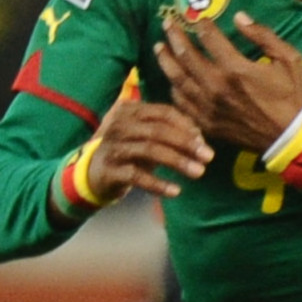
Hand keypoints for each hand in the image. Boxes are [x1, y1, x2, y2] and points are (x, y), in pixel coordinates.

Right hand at [86, 99, 211, 200]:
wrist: (93, 172)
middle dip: (186, 143)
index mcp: (129, 110)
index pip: (164, 112)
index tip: (203, 141)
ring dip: (178, 161)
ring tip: (199, 172)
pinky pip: (137, 176)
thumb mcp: (147, 135)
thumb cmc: (128, 150)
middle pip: (158, 130)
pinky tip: (175, 191)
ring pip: (149, 150)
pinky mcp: (109, 170)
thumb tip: (200, 136)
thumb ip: (170, 131)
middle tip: (208, 157)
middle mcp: (119, 124)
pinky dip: (158, 184)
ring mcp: (112, 146)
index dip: (186, 126)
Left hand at [155, 12, 301, 151]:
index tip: (200, 19)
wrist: (292, 138)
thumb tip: (240, 17)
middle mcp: (217, 86)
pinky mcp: (207, 123)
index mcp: (236, 69)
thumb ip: (263, 36)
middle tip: (167, 23)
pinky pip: (182, 104)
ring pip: (178, 80)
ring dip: (166, 61)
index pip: (209, 38)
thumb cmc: (293, 97)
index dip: (202, 25)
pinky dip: (174, 90)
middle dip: (175, 36)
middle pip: (186, 56)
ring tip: (160, 48)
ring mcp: (209, 107)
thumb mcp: (289, 60)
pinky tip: (173, 80)